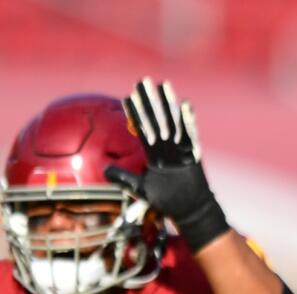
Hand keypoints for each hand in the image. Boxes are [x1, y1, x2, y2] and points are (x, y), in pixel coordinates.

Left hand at [104, 77, 228, 251]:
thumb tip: (104, 170)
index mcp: (153, 154)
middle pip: (155, 119)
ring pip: (172, 122)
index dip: (135, 113)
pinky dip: (188, 120)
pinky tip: (185, 105)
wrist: (190, 210)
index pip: (141, 129)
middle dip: (149, 99)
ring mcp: (179, 150)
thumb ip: (124, 178)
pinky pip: (190, 135)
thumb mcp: (141, 190)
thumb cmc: (166, 201)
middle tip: (143, 80)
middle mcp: (165, 148)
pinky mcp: (192, 155)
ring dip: (167, 103)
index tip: (128, 96)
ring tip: (163, 84)